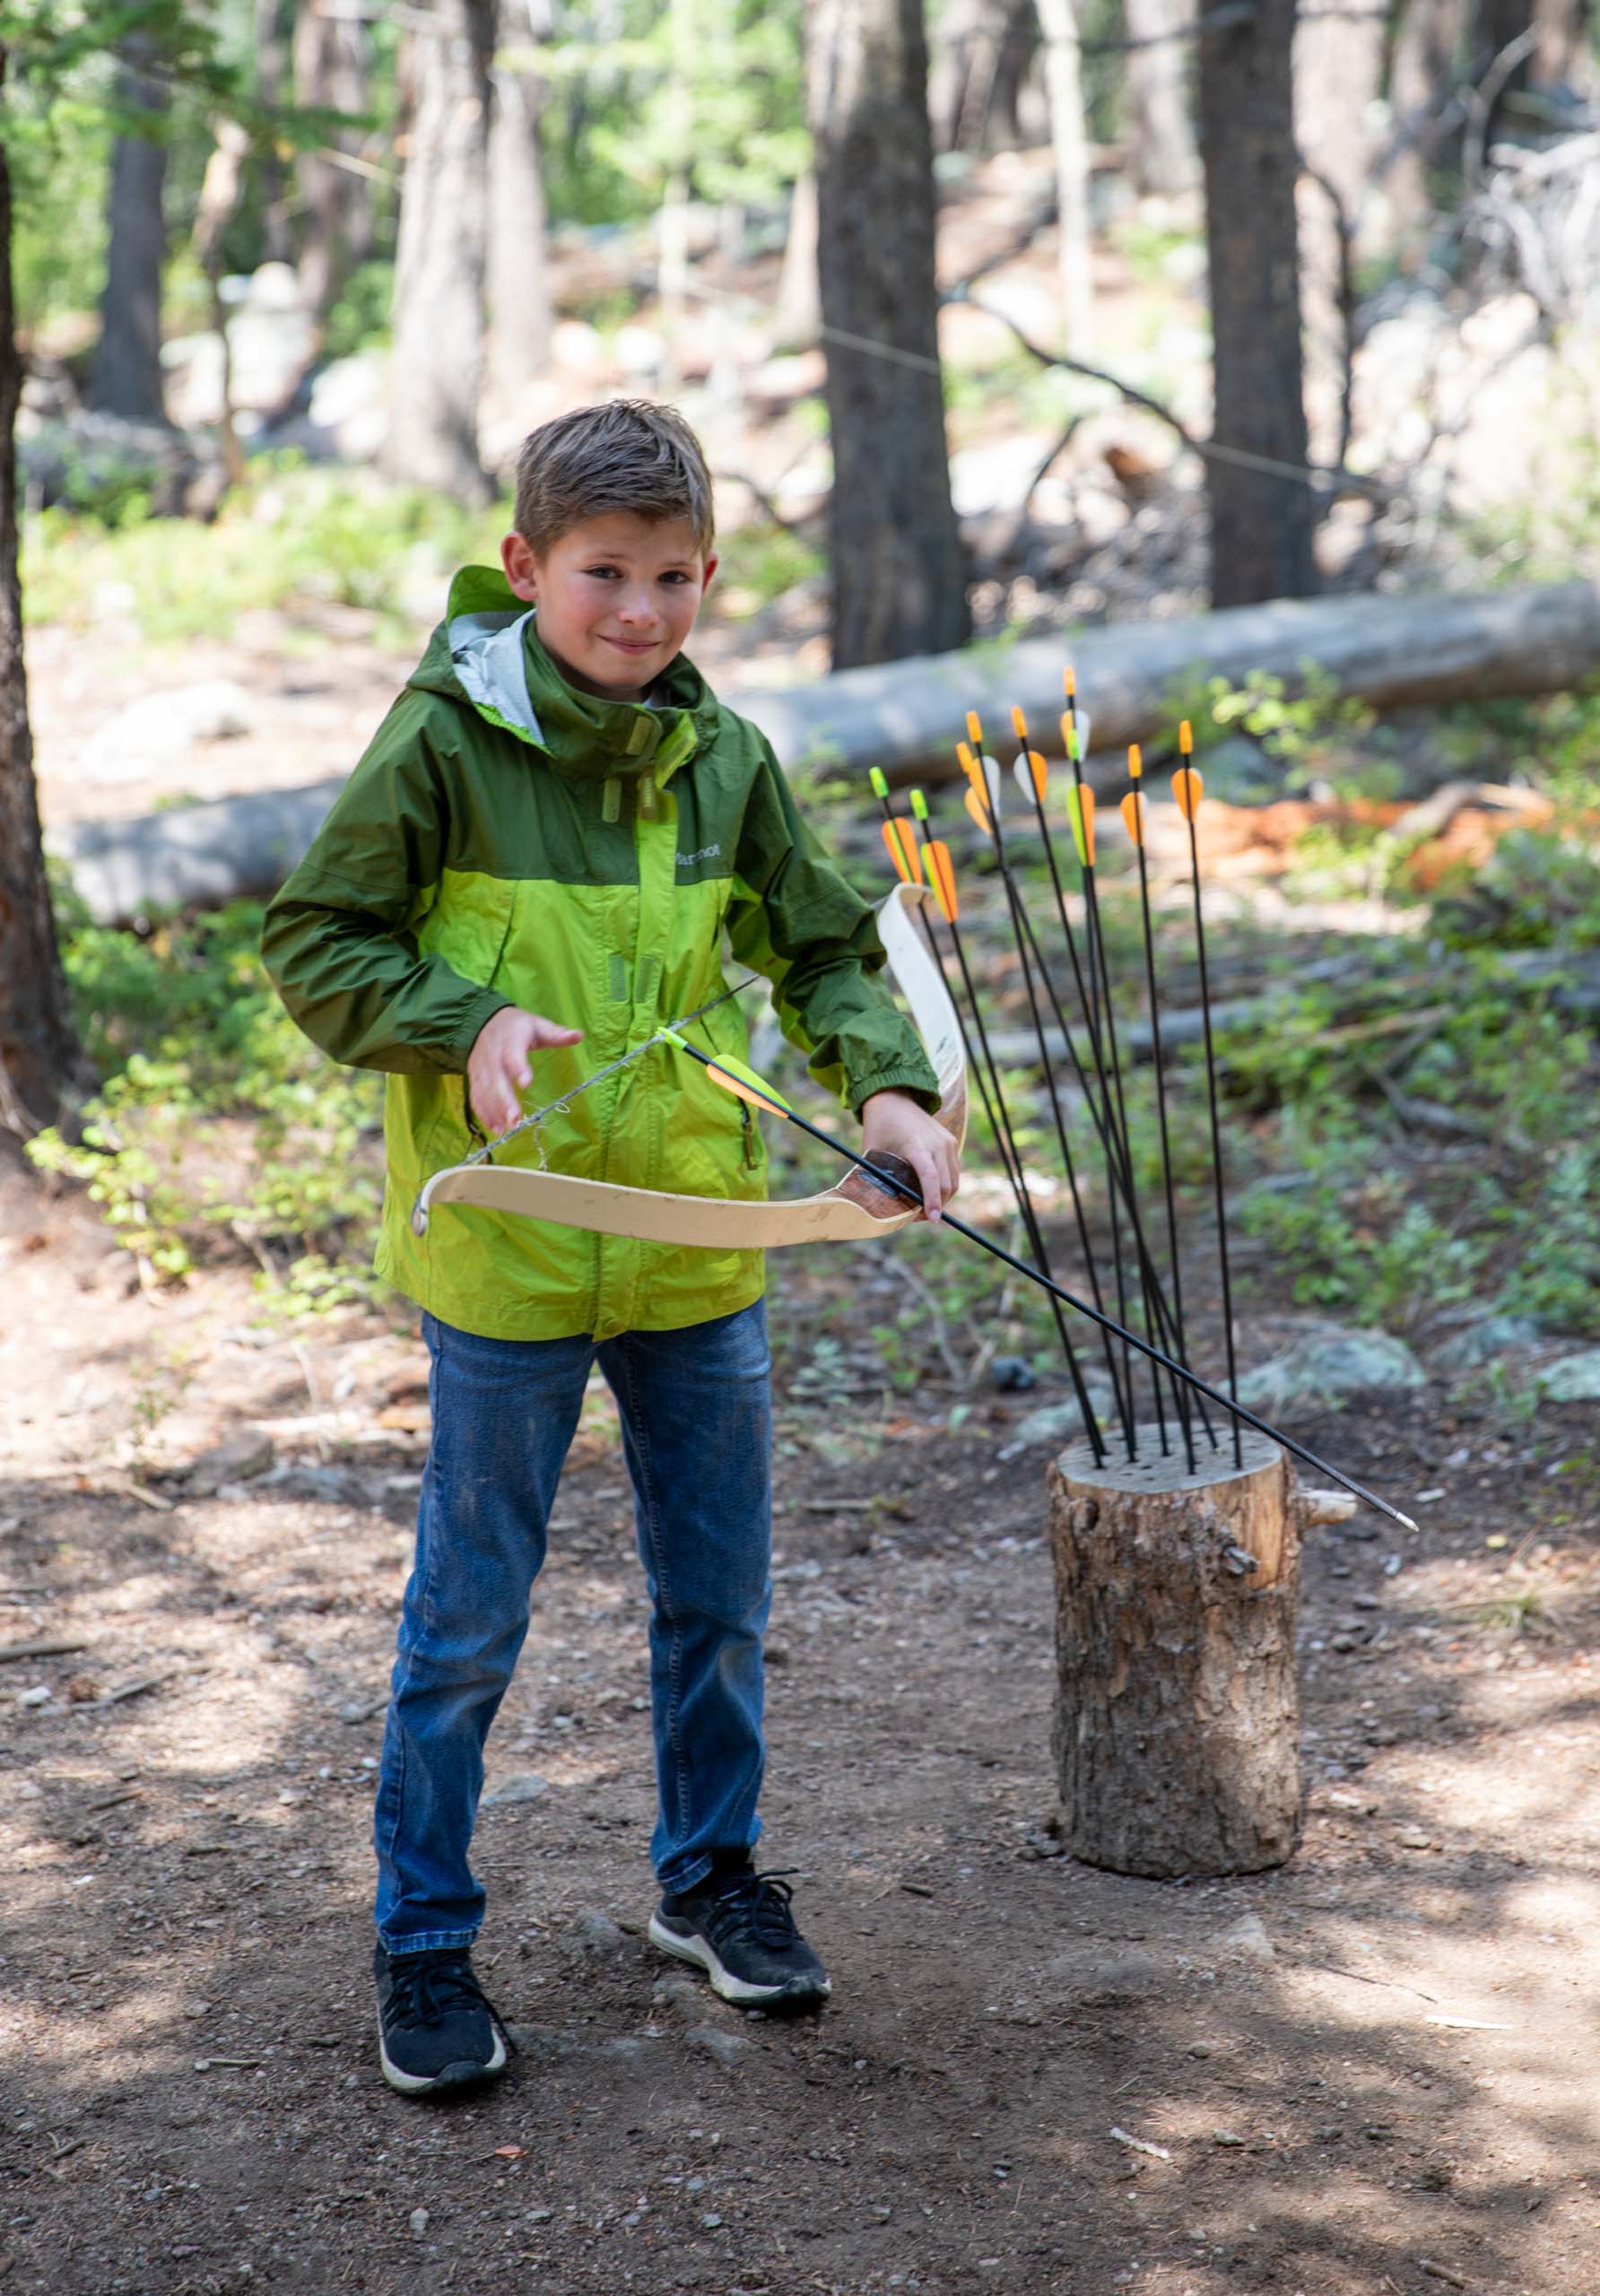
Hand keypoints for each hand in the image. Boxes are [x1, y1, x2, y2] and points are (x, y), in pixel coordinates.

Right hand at [468, 1006, 582, 1135]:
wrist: (483, 1022)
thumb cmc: (517, 1027)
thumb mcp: (537, 1025)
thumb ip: (557, 1034)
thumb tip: (578, 1035)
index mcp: (510, 1039)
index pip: (513, 1054)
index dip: (518, 1068)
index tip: (526, 1083)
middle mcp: (492, 1054)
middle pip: (496, 1078)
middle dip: (503, 1099)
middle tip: (515, 1118)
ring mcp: (481, 1068)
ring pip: (484, 1090)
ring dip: (494, 1111)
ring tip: (507, 1129)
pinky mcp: (475, 1078)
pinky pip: (476, 1097)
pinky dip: (484, 1114)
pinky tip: (496, 1129)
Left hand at [859, 1089, 960, 1222]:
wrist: (893, 1098)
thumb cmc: (879, 1127)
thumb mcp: (873, 1152)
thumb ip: (879, 1177)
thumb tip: (881, 1207)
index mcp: (916, 1146)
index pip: (930, 1178)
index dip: (931, 1201)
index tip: (933, 1219)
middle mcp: (937, 1144)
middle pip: (946, 1185)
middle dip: (937, 1206)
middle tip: (919, 1218)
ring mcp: (947, 1142)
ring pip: (953, 1181)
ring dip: (943, 1198)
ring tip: (926, 1207)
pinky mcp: (951, 1142)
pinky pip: (953, 1171)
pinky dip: (946, 1185)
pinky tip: (931, 1191)